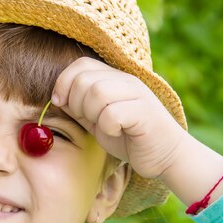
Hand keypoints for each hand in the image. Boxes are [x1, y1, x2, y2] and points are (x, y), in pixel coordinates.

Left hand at [52, 57, 187, 178]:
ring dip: (91, 114)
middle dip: (76, 103)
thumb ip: (80, 107)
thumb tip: (56, 97)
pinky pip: (112, 113)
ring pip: (97, 92)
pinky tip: (117, 133)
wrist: (165, 157)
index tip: (60, 103)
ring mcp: (137, 95)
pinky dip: (107, 127)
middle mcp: (127, 81)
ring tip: (103, 126)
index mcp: (115, 79)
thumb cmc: (130, 139)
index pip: (81, 65)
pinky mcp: (145, 113)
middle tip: (88, 119)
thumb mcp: (98, 120)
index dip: (64, 82)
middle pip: (85, 79)